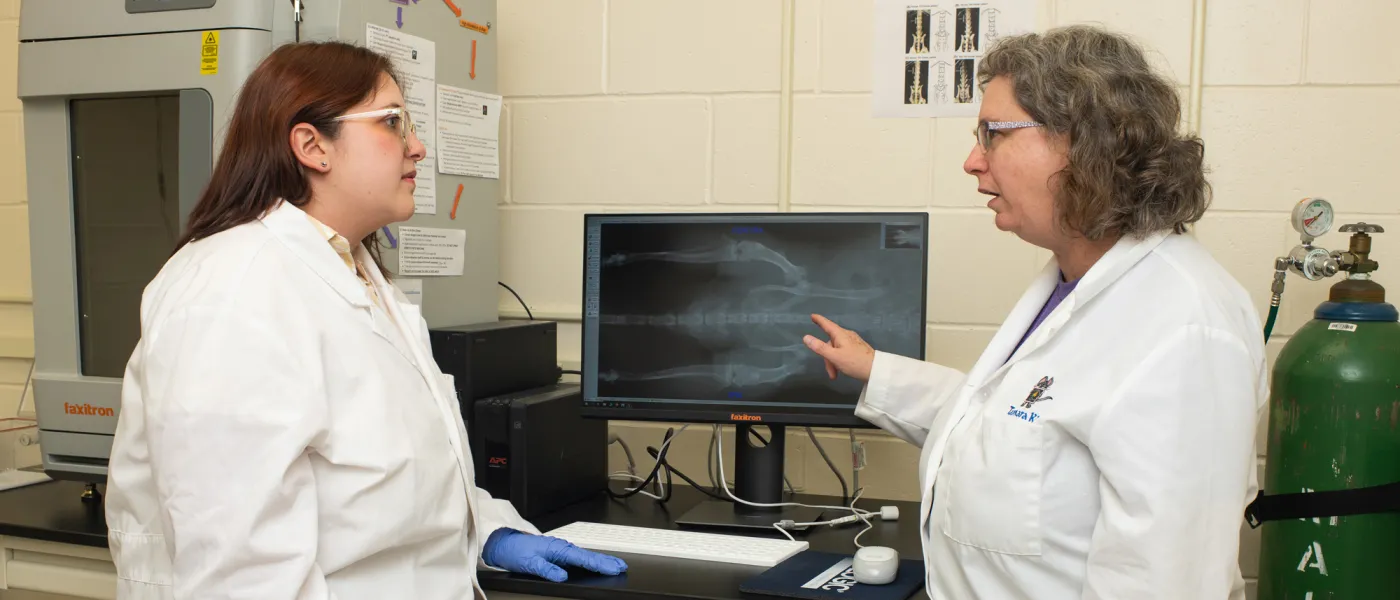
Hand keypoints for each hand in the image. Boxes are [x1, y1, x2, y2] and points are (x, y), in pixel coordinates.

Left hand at [482, 528, 626, 581]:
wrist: (504, 544)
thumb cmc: (516, 551)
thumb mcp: (529, 563)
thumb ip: (547, 570)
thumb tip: (562, 576)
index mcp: (558, 549)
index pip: (584, 559)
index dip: (600, 565)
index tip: (614, 568)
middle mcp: (561, 548)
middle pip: (588, 556)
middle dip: (606, 562)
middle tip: (621, 567)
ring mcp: (560, 550)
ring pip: (584, 556)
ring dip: (599, 561)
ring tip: (613, 566)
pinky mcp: (557, 554)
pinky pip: (577, 557)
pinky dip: (588, 561)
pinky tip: (593, 565)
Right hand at [802, 314, 875, 381]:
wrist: (876, 370)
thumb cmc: (854, 362)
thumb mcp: (834, 356)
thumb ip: (820, 347)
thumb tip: (806, 337)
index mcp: (840, 334)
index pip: (827, 324)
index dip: (819, 320)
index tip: (813, 316)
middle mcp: (846, 336)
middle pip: (830, 342)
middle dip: (827, 357)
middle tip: (830, 373)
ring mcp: (853, 342)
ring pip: (836, 349)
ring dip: (833, 362)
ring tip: (835, 375)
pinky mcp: (857, 349)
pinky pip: (843, 352)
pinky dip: (839, 361)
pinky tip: (842, 370)